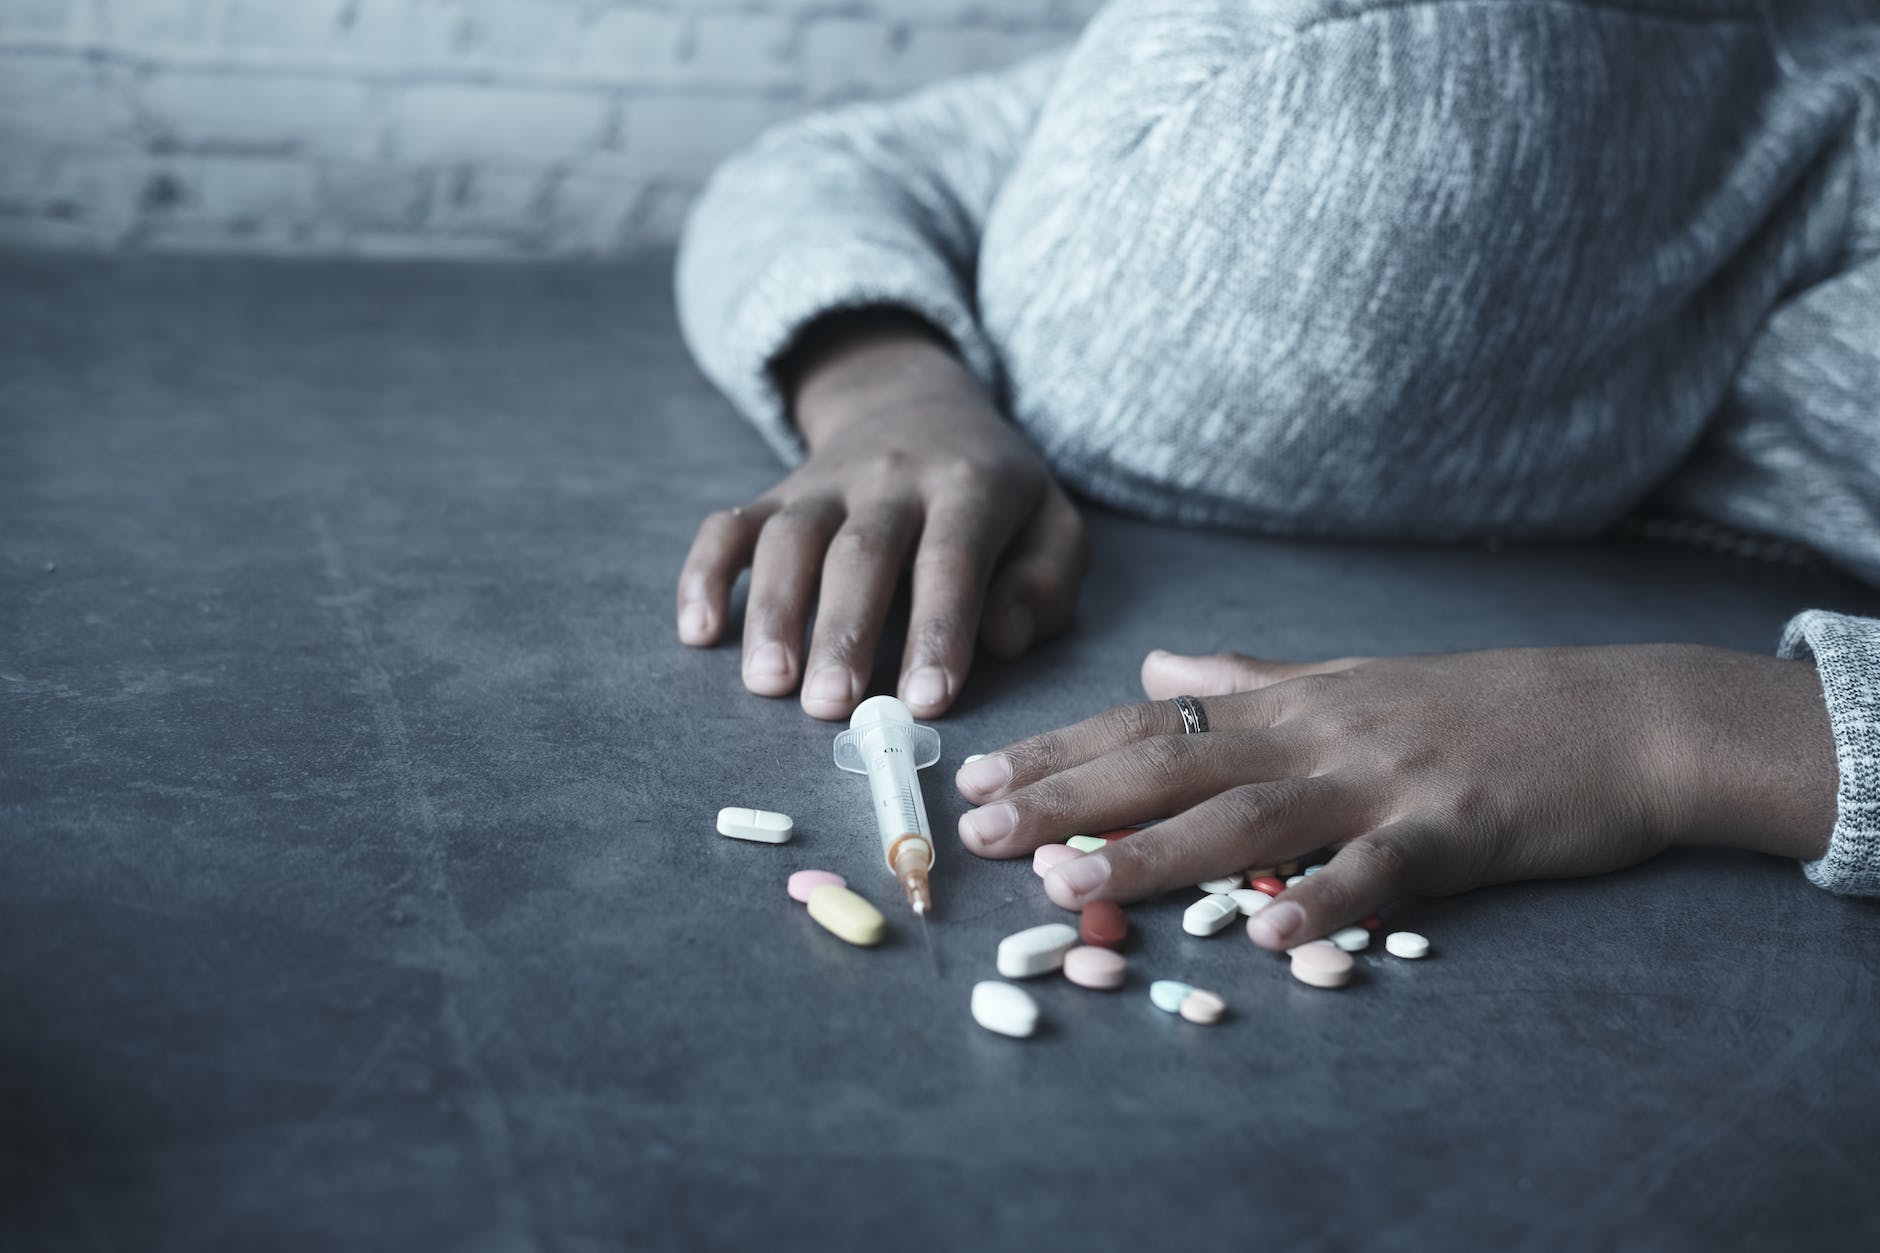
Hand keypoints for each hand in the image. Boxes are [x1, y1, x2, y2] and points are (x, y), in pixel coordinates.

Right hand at [676, 310, 1086, 719]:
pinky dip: (704, 575)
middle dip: (844, 632)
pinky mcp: (775, 494)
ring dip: (773, 612)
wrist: (916, 402)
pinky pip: (728, 527)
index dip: (938, 630)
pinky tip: (697, 632)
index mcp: (968, 485)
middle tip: (832, 706)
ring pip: (790, 540)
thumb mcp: (1052, 522)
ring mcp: (824, 483)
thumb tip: (1005, 637)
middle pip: (861, 552)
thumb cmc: (994, 493)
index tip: (925, 701)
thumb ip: (1047, 582)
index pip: (950, 558)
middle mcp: (890, 477)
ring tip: (767, 683)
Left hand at [955, 644, 1836, 947]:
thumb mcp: (1348, 677)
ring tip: (1072, 882)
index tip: (979, 775)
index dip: (1061, 749)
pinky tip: (1262, 932)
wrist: (1619, 716)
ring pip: (1250, 815)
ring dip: (1155, 850)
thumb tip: (1159, 663)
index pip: (1151, 720)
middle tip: (980, 830)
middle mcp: (1318, 732)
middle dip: (1069, 797)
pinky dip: (1319, 897)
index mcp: (1290, 703)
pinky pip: (1378, 869)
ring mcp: (1383, 778)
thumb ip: (1247, 678)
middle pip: (1174, 762)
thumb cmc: (1478, 705)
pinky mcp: (1454, 828)